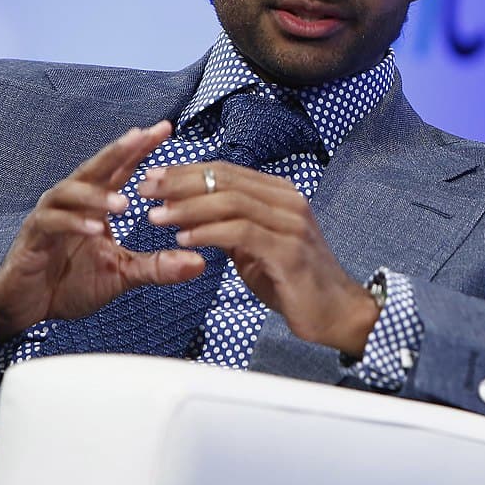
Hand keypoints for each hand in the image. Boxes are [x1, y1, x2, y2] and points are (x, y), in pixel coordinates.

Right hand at [0, 121, 205, 339]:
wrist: (27, 308)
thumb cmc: (70, 285)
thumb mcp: (122, 275)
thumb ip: (157, 267)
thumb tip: (199, 263)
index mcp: (94, 206)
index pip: (119, 170)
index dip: (140, 149)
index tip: (165, 128)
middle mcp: (71, 203)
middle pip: (95, 168)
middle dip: (119, 150)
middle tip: (143, 135)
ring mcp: (49, 216)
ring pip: (70, 192)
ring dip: (97, 195)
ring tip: (124, 203)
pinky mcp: (33, 236)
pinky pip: (52, 222)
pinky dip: (73, 223)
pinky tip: (94, 228)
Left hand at [136, 161, 378, 355]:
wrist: (339, 313)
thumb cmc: (296, 283)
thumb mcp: (259, 249)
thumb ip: (233, 229)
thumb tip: (195, 218)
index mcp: (281, 195)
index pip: (228, 171)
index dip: (188, 171)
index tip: (153, 176)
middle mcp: (288, 201)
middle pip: (227, 179)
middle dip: (181, 182)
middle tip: (145, 188)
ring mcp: (291, 223)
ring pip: (231, 201)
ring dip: (188, 207)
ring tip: (156, 216)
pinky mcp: (288, 250)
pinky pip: (241, 232)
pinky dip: (208, 233)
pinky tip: (183, 238)